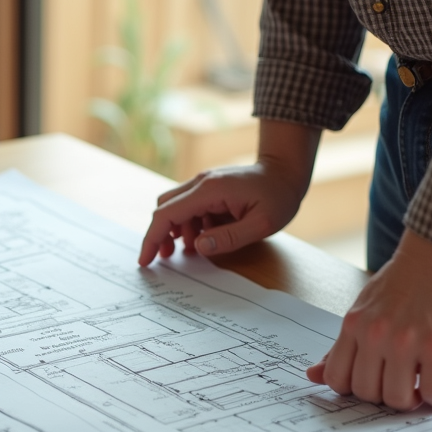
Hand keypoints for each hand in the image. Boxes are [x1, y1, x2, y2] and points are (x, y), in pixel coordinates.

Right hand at [138, 161, 308, 264]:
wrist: (286, 171)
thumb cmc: (279, 196)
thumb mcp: (261, 224)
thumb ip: (229, 238)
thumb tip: (197, 247)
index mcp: (209, 190)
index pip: (167, 214)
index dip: (152, 238)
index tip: (145, 260)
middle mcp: (200, 183)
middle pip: (164, 208)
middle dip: (160, 235)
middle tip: (165, 259)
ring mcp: (203, 183)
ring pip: (175, 207)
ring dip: (177, 231)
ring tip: (191, 250)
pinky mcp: (208, 187)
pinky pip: (189, 206)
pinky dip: (189, 224)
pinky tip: (203, 237)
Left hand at [307, 231, 431, 410]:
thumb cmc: (403, 282)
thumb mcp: (363, 308)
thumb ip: (341, 345)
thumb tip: (312, 375)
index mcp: (353, 326)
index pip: (336, 379)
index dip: (353, 391)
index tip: (373, 387)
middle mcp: (375, 336)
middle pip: (367, 393)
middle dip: (384, 398)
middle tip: (402, 387)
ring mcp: (406, 342)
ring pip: (398, 399)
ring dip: (413, 402)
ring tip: (423, 389)